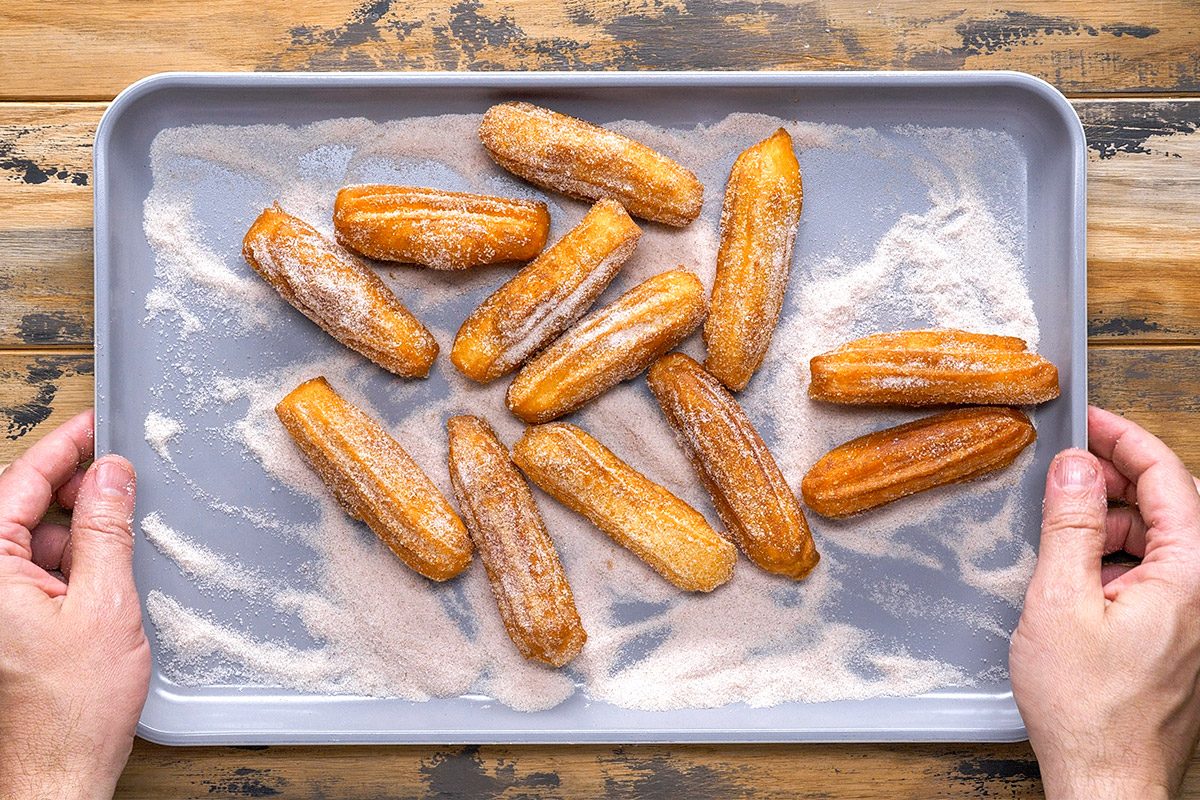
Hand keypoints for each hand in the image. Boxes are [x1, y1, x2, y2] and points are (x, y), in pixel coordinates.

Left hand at [0, 411, 149, 799]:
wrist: (56, 775)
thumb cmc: (71, 709)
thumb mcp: (105, 605)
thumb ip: (107, 532)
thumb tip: (112, 475)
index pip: (20, 483)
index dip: (62, 448)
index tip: (94, 425)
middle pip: (24, 509)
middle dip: (76, 491)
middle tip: (124, 480)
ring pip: (36, 542)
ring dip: (81, 533)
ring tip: (126, 538)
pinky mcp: (10, 626)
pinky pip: (39, 574)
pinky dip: (76, 564)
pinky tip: (110, 573)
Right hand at [1011, 406, 1199, 798]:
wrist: (1107, 780)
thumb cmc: (1087, 706)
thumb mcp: (1059, 600)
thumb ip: (1069, 524)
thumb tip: (1075, 466)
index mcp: (1190, 575)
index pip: (1169, 480)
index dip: (1126, 441)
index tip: (1090, 421)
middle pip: (1170, 509)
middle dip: (1114, 483)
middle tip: (1063, 472)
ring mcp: (1196, 619)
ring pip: (1160, 544)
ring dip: (1109, 525)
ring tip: (1059, 532)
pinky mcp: (1180, 640)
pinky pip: (1153, 578)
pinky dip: (1114, 562)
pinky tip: (1074, 577)